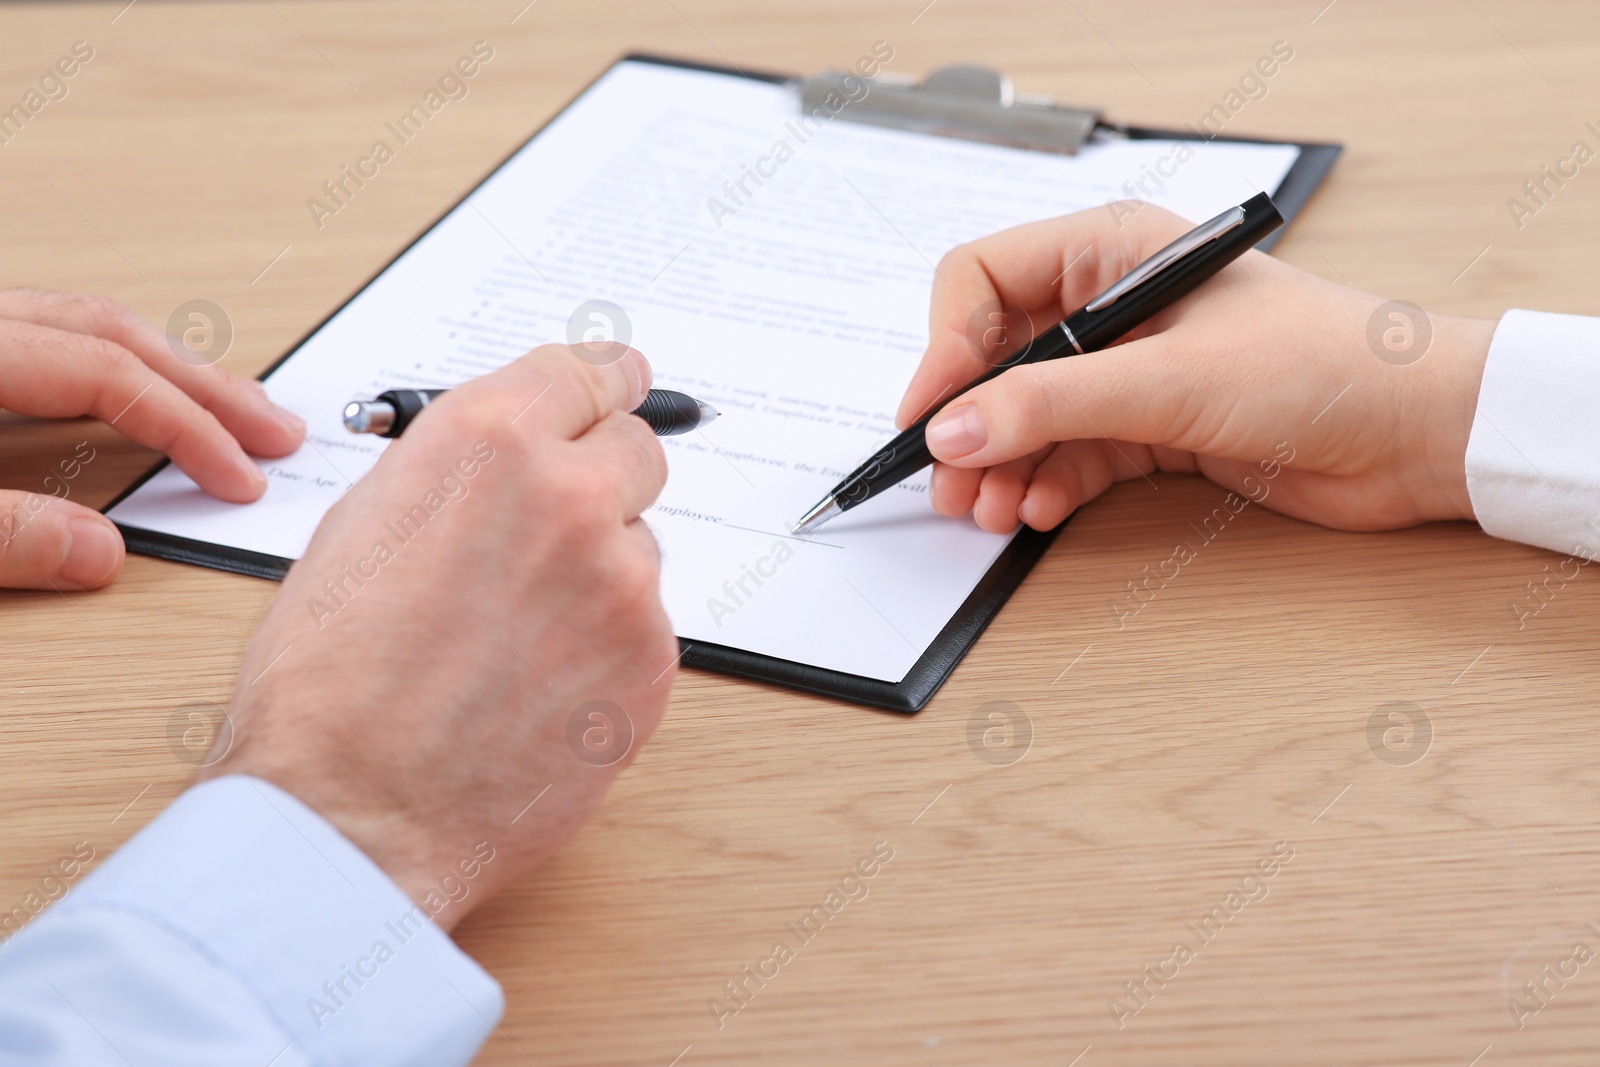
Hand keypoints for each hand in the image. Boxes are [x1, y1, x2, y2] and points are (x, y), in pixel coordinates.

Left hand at [0, 290, 304, 589]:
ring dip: (168, 368)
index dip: (188, 428)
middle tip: (273, 430)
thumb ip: (4, 533)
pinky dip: (113, 365)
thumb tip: (100, 553)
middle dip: (208, 388)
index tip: (238, 478)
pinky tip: (131, 397)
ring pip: (84, 324)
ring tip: (228, 408)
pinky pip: (53, 336)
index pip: (110, 374)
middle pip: (113, 332)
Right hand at [203, 344, 674, 930]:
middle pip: (637, 452)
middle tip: (557, 532)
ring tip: (514, 643)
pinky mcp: (653, 660)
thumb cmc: (327, 685)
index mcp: (488, 441)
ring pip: (639, 549)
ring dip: (598, 576)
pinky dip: (606, 648)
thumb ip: (457, 471)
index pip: (588, 371)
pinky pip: (646, 627)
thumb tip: (506, 457)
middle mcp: (570, 495)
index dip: (605, 380)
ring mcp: (622, 581)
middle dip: (603, 479)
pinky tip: (539, 689)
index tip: (625, 382)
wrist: (349, 815)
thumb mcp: (362, 527)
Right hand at [895, 203, 1495, 533]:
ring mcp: (1131, 371)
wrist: (1418, 434)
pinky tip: (1039, 510)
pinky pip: (1070, 456)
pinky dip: (1047, 485)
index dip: (944, 347)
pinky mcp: (1152, 429)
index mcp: (1111, 251)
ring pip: (1029, 417)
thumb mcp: (1169, 380)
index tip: (927, 415)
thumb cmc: (1323, 365)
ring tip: (988, 512)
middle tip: (948, 483)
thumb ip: (1050, 405)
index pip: (983, 280)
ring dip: (1001, 465)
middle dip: (968, 423)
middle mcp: (1111, 305)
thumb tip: (950, 431)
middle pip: (997, 359)